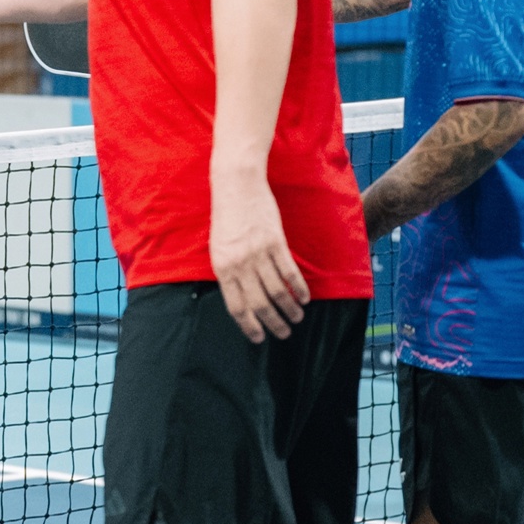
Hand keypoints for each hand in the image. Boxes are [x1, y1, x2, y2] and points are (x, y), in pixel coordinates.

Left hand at [209, 171, 309, 343]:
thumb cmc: (226, 217)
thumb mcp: (219, 247)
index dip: (249, 326)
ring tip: (297, 319)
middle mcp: (240, 264)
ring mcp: (259, 253)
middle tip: (284, 334)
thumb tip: (243, 298)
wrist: (237, 185)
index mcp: (222, 268)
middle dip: (273, 323)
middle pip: (259, 304)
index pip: (236, 306)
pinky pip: (290, 272)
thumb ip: (229, 272)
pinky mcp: (276, 242)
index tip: (258, 338)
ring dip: (289, 309)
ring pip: (278, 291)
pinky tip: (305, 298)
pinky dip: (299, 288)